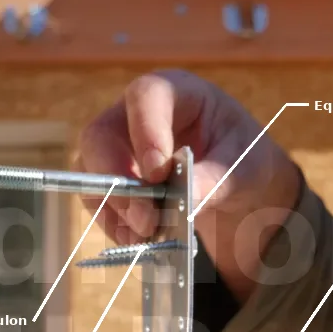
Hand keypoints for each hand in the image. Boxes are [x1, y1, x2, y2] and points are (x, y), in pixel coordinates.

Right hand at [76, 70, 301, 300]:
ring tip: (144, 237)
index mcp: (176, 90)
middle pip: (101, 135)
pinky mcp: (111, 176)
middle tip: (144, 219)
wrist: (236, 181)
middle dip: (117, 181)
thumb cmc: (242, 157)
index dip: (145, 133)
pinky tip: (136, 241)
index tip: (158, 175)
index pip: (145, 97)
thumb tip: (185, 203)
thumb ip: (214, 180)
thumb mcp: (242, 166)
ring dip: (113, 207)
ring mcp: (117, 143)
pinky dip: (113, 222)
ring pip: (90, 169)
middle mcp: (135, 112)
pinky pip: (96, 197)